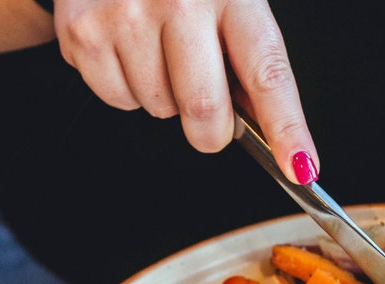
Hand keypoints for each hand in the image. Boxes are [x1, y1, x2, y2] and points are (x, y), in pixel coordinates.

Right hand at [50, 0, 318, 182]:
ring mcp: (125, 16)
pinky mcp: (82, 30)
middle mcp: (179, 1)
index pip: (268, 75)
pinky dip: (126, 87)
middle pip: (204, 110)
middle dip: (212, 130)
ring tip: (158, 48)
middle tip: (210, 114)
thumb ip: (246, 49)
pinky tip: (128, 46)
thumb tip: (259, 119)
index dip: (287, 129)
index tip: (301, 167)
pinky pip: (116, 98)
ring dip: (166, 98)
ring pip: (158, 108)